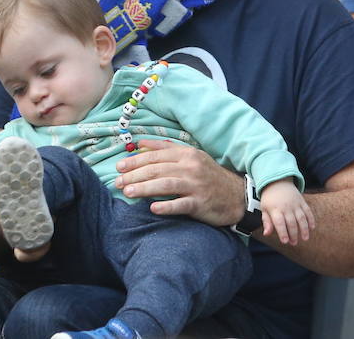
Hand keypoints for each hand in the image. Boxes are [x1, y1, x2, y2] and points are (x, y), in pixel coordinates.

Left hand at [114, 140, 245, 226]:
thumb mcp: (191, 158)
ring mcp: (196, 185)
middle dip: (134, 175)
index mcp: (187, 154)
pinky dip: (166, 206)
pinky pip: (181, 204)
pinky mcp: (200, 203)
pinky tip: (152, 208)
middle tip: (117, 182)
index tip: (119, 167)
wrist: (236, 195)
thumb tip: (140, 144)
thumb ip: (167, 150)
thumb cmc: (208, 176)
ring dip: (144, 188)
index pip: (156, 155)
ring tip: (127, 192)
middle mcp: (191, 167)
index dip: (136, 160)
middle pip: (157, 169)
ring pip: (165, 184)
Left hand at [259, 179, 313, 246]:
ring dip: (304, 229)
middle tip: (294, 243)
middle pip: (291, 222)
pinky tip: (312, 228)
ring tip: (305, 238)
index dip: (282, 232)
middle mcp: (286, 207)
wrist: (278, 181)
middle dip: (293, 234)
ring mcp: (295, 204)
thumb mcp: (264, 208)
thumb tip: (266, 234)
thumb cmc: (270, 198)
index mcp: (275, 209)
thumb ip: (266, 222)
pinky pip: (308, 211)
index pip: (279, 223)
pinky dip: (311, 219)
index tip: (285, 242)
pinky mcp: (302, 201)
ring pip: (301, 218)